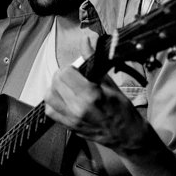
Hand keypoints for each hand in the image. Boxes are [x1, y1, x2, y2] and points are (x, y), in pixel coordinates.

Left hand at [43, 37, 148, 154]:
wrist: (126, 135)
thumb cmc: (122, 109)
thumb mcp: (110, 83)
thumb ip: (93, 61)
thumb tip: (85, 41)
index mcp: (91, 95)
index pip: (65, 73)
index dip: (70, 68)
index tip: (78, 70)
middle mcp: (78, 107)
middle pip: (56, 82)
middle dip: (63, 75)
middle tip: (73, 77)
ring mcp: (72, 118)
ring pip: (48, 96)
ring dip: (55, 88)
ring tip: (67, 88)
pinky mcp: (68, 126)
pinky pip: (50, 111)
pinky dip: (54, 103)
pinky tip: (64, 100)